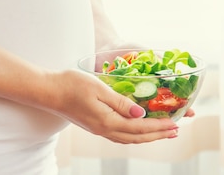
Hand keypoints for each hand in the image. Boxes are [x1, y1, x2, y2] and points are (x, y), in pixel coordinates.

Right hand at [49, 70, 178, 143]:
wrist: (48, 91)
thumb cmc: (71, 85)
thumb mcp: (99, 88)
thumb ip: (120, 102)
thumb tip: (140, 114)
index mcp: (107, 121)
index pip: (140, 128)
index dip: (160, 127)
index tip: (176, 124)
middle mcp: (104, 130)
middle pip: (137, 137)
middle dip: (159, 135)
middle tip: (176, 131)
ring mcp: (98, 130)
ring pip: (129, 139)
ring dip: (148, 137)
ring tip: (162, 133)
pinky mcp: (93, 126)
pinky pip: (120, 136)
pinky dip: (134, 135)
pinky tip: (138, 130)